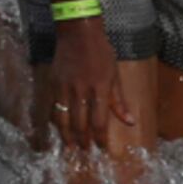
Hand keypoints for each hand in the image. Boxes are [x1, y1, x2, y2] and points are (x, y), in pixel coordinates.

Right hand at [47, 15, 122, 154]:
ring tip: (70, 147)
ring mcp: (64, 87)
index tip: (102, 147)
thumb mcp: (114, 74)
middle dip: (83, 140)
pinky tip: (59, 129)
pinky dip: (55, 121)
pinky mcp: (53, 83)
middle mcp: (81, 90)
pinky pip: (53, 107)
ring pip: (63, 118)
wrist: (77, 32)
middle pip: (80, 123)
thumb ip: (119, 101)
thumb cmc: (101, 52)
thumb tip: (129, 122)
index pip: (99, 121)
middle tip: (85, 151)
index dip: (100, 138)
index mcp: (100, 88)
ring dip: (67, 136)